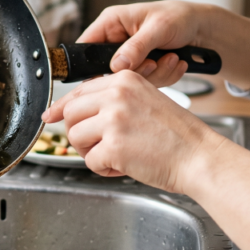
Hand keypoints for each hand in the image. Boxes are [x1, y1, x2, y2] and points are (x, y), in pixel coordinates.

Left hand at [41, 71, 226, 192]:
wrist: (199, 156)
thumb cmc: (176, 135)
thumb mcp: (144, 101)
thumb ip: (112, 101)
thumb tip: (70, 111)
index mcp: (124, 79)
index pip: (79, 91)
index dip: (62, 107)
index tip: (50, 116)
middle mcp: (116, 95)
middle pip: (71, 114)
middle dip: (79, 134)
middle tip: (99, 146)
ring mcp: (113, 119)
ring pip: (75, 137)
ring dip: (90, 152)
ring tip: (116, 156)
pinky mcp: (113, 146)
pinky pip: (89, 161)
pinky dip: (104, 170)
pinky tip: (124, 166)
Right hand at [78, 0, 214, 86]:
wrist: (203, 29)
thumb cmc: (179, 17)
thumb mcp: (158, 28)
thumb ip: (136, 47)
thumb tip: (117, 65)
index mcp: (111, 23)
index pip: (85, 47)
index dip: (90, 65)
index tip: (109, 77)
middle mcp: (116, 41)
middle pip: (108, 71)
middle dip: (136, 72)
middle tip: (154, 62)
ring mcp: (129, 57)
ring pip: (129, 81)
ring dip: (155, 74)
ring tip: (172, 58)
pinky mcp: (142, 69)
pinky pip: (145, 83)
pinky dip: (164, 76)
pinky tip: (175, 62)